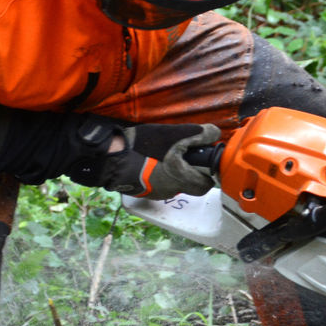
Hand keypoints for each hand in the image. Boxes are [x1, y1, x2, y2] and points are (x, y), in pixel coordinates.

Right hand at [96, 123, 221, 198]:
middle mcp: (170, 190)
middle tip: (184, 154)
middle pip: (189, 184)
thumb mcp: (174, 135)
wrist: (111, 157)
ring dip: (174, 171)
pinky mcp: (143, 189)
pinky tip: (153, 160)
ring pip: (173, 184)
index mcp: (181, 179)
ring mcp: (156, 192)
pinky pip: (159, 183)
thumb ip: (197, 134)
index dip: (206, 173)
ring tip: (166, 154)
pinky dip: (160, 173)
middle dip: (190, 170)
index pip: (205, 185)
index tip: (202, 160)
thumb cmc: (143, 147)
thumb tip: (214, 133)